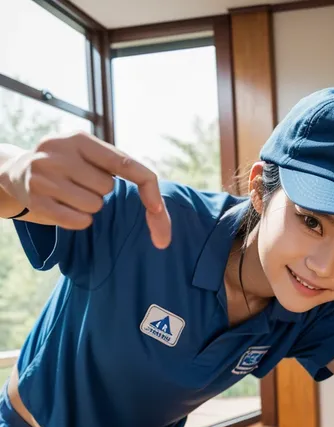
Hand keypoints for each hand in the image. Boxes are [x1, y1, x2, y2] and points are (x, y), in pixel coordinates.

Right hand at [0, 131, 170, 247]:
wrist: (16, 170)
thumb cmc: (67, 164)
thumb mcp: (87, 153)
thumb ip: (118, 165)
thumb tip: (157, 205)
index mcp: (80, 139)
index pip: (124, 163)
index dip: (146, 187)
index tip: (157, 209)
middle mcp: (60, 152)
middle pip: (107, 189)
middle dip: (101, 191)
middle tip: (81, 182)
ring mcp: (45, 176)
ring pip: (94, 207)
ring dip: (89, 206)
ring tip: (69, 193)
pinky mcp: (36, 199)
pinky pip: (78, 221)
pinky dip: (79, 220)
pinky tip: (64, 206)